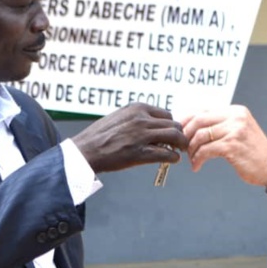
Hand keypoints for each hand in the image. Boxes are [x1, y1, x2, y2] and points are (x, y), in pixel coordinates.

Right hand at [72, 103, 188, 172]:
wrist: (85, 150)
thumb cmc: (99, 136)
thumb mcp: (119, 117)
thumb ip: (137, 118)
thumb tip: (152, 124)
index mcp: (137, 108)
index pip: (166, 113)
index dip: (171, 124)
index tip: (171, 132)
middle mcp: (142, 119)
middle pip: (174, 124)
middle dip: (179, 135)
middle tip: (180, 144)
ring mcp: (142, 135)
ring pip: (175, 137)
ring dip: (181, 145)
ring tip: (180, 151)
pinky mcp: (140, 153)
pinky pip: (167, 154)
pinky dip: (173, 157)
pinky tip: (172, 160)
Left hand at [182, 105, 266, 187]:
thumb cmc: (253, 152)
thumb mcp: (239, 131)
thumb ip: (220, 125)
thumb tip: (193, 127)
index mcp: (235, 111)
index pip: (203, 111)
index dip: (187, 121)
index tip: (180, 132)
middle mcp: (235, 117)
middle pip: (199, 121)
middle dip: (186, 135)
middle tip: (182, 147)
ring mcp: (234, 130)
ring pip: (200, 136)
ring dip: (192, 149)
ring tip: (192, 158)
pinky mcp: (232, 145)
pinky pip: (206, 150)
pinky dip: (198, 159)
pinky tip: (197, 165)